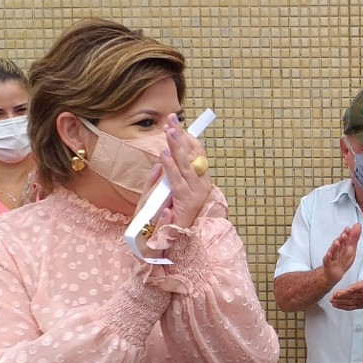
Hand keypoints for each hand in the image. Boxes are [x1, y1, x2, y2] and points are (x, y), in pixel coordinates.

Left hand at [158, 113, 210, 228]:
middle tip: (171, 121)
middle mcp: (201, 186)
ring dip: (176, 149)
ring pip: (184, 168)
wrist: (169, 242)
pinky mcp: (186, 204)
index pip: (195, 154)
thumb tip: (161, 158)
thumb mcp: (163, 193)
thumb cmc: (167, 217)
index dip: (186, 137)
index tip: (176, 122)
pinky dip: (170, 169)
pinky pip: (176, 183)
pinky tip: (163, 157)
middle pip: (191, 157)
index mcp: (199, 181)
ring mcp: (195, 195)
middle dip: (180, 137)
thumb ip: (162, 177)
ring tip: (168, 134)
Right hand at [322, 223, 360, 284]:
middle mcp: (337, 250)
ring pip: (333, 251)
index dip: (347, 234)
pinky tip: (329, 253)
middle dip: (342, 239)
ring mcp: (332, 257)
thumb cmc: (342, 260)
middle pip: (340, 244)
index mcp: (343, 246)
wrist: (332, 273)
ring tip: (337, 242)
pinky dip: (328, 257)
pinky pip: (327, 261)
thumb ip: (354, 237)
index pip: (345, 239)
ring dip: (335, 247)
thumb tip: (358, 225)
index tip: (348, 229)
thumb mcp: (350, 249)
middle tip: (345, 234)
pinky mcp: (328, 265)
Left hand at [331, 256, 362, 310]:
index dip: (347, 291)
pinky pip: (351, 306)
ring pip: (349, 302)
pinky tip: (337, 306)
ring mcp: (361, 300)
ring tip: (332, 302)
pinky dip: (344, 307)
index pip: (355, 289)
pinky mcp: (360, 304)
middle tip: (332, 297)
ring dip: (340, 303)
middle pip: (350, 297)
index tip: (339, 292)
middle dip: (341, 297)